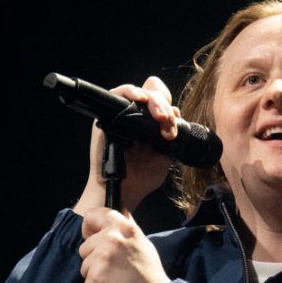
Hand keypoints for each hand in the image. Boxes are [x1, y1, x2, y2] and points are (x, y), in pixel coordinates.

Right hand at [73, 76, 177, 216]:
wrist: (125, 191)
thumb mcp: (164, 155)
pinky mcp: (106, 115)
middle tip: (166, 123)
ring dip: (154, 102)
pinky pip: (118, 93)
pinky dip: (131, 91)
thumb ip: (170, 134)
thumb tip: (175, 112)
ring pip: (141, 92)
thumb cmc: (141, 177)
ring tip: (160, 117)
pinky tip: (141, 100)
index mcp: (150, 124)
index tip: (172, 123)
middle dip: (164, 107)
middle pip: (153, 95)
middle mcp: (135, 116)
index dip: (169, 106)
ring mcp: (120, 114)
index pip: (162, 101)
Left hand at [78, 207, 170, 282]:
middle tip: (115, 267)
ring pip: (85, 266)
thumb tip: (116, 213)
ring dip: (96, 274)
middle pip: (84, 246)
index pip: (92, 215)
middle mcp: (111, 240)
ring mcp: (101, 260)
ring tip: (116, 279)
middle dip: (95, 258)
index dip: (90, 228)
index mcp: (123, 227)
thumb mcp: (142, 242)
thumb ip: (125, 228)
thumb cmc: (149, 272)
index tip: (93, 237)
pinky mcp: (95, 279)